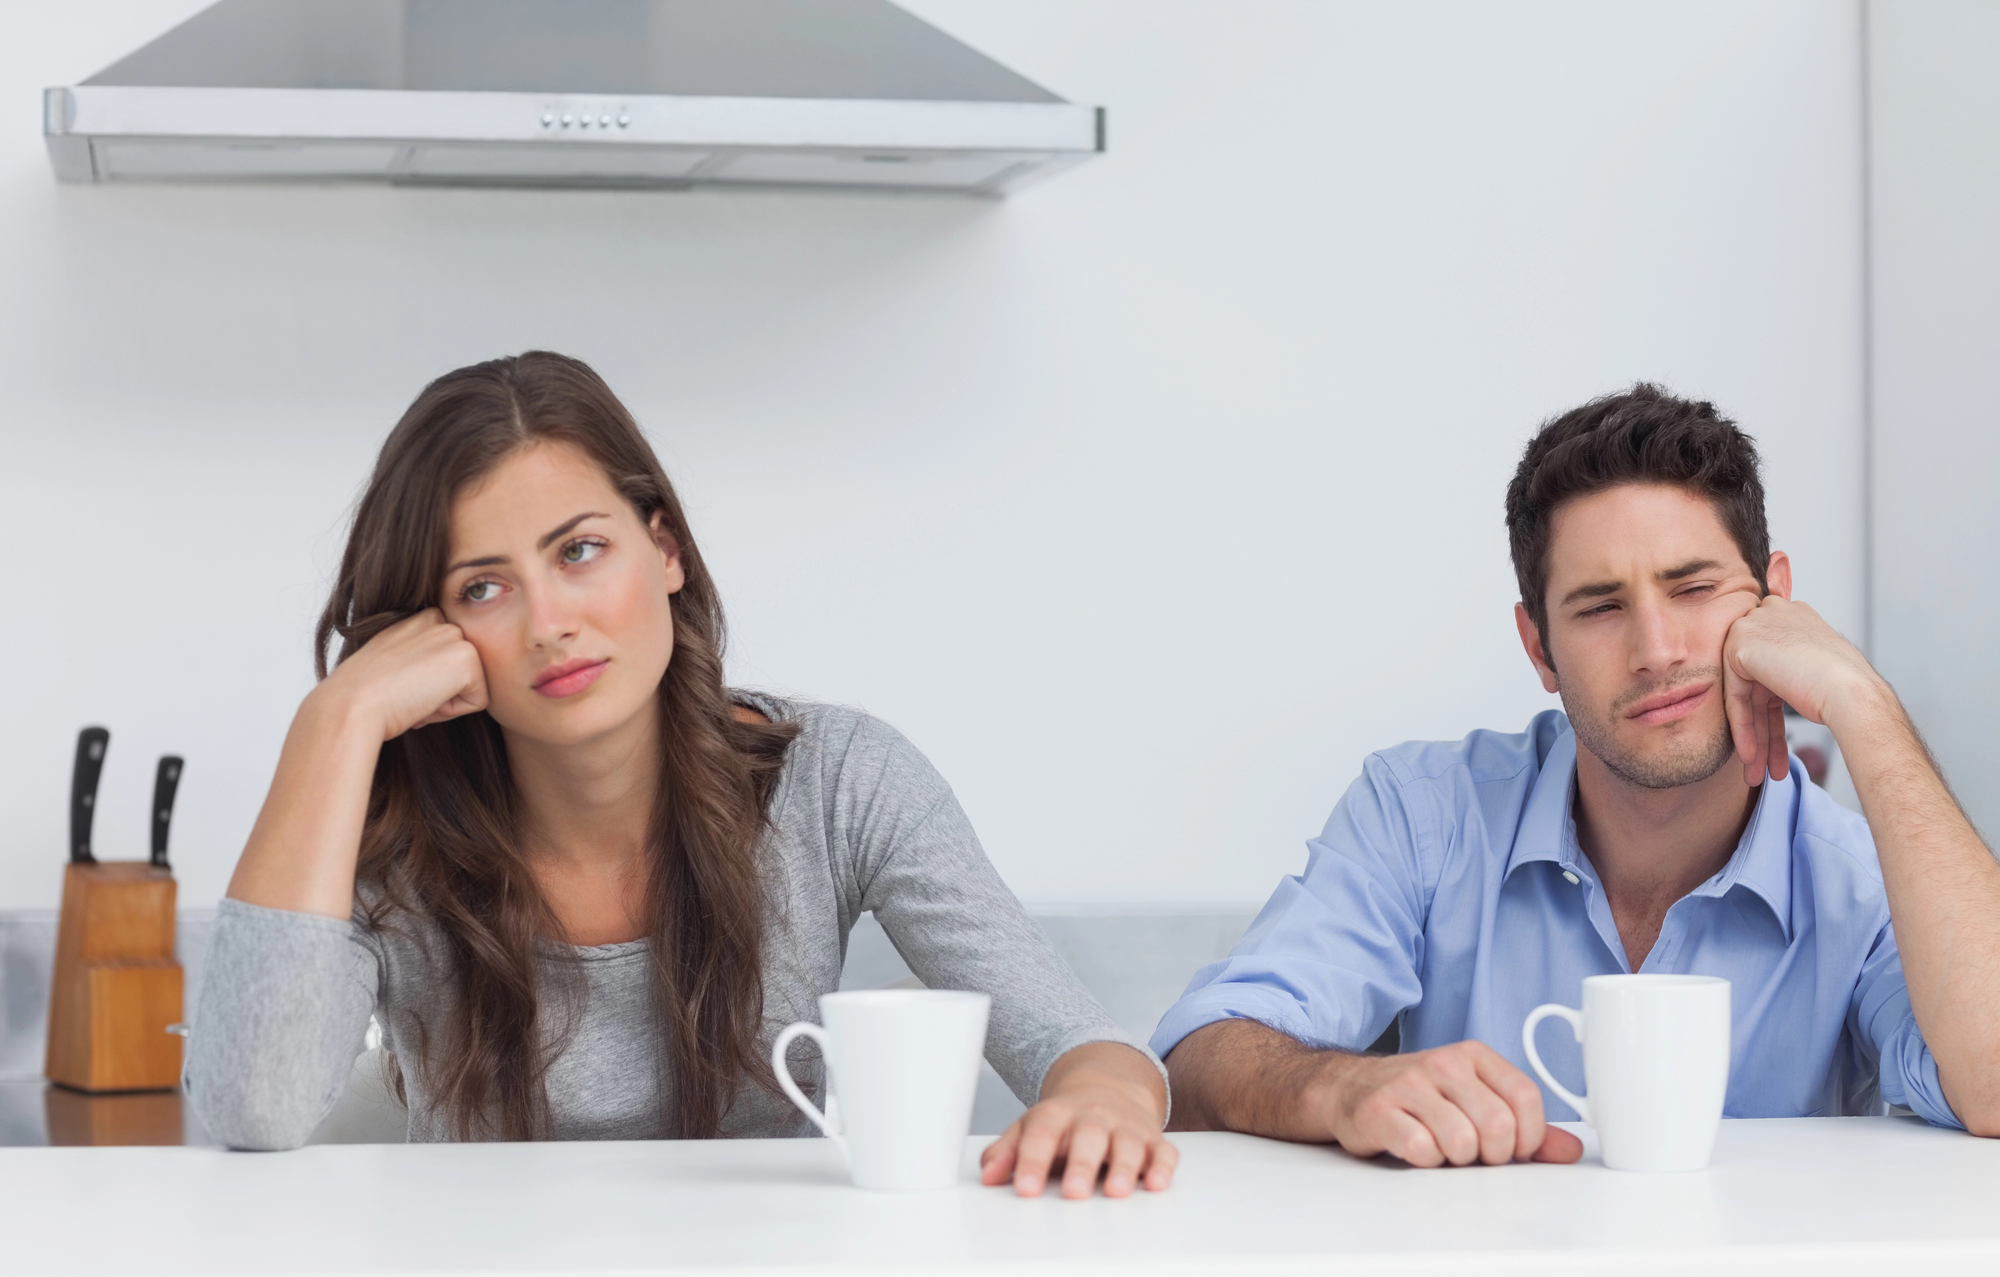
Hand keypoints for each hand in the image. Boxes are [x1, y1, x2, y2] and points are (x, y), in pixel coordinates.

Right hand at [317, 608, 488, 739]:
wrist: (351, 706)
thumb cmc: (363, 696)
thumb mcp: (391, 665)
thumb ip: (418, 659)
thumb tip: (435, 678)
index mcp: (419, 619)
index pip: (446, 662)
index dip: (426, 683)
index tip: (397, 684)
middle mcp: (439, 619)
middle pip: (462, 673)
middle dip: (439, 692)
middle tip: (404, 693)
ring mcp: (454, 635)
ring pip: (472, 686)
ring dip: (445, 702)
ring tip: (411, 696)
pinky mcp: (467, 658)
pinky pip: (479, 701)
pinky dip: (452, 712)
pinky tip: (421, 701)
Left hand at [979, 1043, 1176, 1198]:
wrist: (1109, 1086)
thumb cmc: (1065, 1120)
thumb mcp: (1031, 1128)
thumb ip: (1008, 1152)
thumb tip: (987, 1175)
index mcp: (1058, 1113)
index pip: (1042, 1133)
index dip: (1032, 1161)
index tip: (1025, 1189)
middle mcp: (1094, 1116)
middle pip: (1089, 1135)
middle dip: (1082, 1164)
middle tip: (1073, 1193)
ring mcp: (1125, 1126)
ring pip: (1127, 1142)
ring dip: (1124, 1167)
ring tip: (1116, 1191)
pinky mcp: (1153, 1139)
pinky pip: (1162, 1150)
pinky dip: (1163, 1167)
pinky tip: (1156, 1183)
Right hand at [1320, 1041, 1581, 1166]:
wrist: (1349, 1089)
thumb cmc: (1418, 1098)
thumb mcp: (1475, 1100)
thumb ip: (1525, 1127)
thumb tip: (1569, 1150)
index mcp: (1474, 1056)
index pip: (1525, 1097)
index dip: (1528, 1137)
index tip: (1514, 1149)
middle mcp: (1443, 1063)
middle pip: (1498, 1125)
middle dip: (1492, 1155)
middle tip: (1474, 1154)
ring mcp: (1408, 1084)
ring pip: (1461, 1141)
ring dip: (1456, 1159)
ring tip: (1442, 1148)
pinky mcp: (1379, 1110)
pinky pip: (1421, 1148)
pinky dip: (1425, 1160)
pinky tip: (1416, 1149)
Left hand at [1722, 595, 1887, 786]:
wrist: (1853, 693)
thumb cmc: (1850, 688)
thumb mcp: (1818, 670)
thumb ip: (1792, 669)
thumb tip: (1774, 687)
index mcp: (1794, 617)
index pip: (1773, 668)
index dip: (1773, 711)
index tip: (1776, 744)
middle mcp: (1772, 616)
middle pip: (1759, 684)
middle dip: (1762, 730)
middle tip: (1764, 764)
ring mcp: (1754, 627)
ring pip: (1747, 695)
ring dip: (1754, 738)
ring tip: (1758, 773)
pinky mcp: (1740, 645)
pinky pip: (1736, 696)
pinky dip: (1743, 728)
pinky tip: (1751, 757)